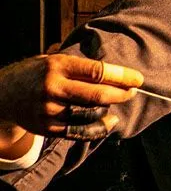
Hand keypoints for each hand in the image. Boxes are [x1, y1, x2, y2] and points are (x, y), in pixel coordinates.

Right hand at [0, 54, 143, 140]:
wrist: (3, 94)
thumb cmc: (36, 73)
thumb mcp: (53, 60)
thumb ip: (80, 66)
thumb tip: (116, 71)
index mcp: (58, 66)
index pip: (97, 71)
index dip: (121, 76)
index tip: (138, 79)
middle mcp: (54, 88)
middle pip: (97, 95)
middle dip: (121, 94)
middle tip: (132, 91)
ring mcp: (50, 110)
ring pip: (91, 113)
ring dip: (109, 109)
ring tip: (116, 101)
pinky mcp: (48, 127)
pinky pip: (80, 131)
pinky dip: (100, 128)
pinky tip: (110, 121)